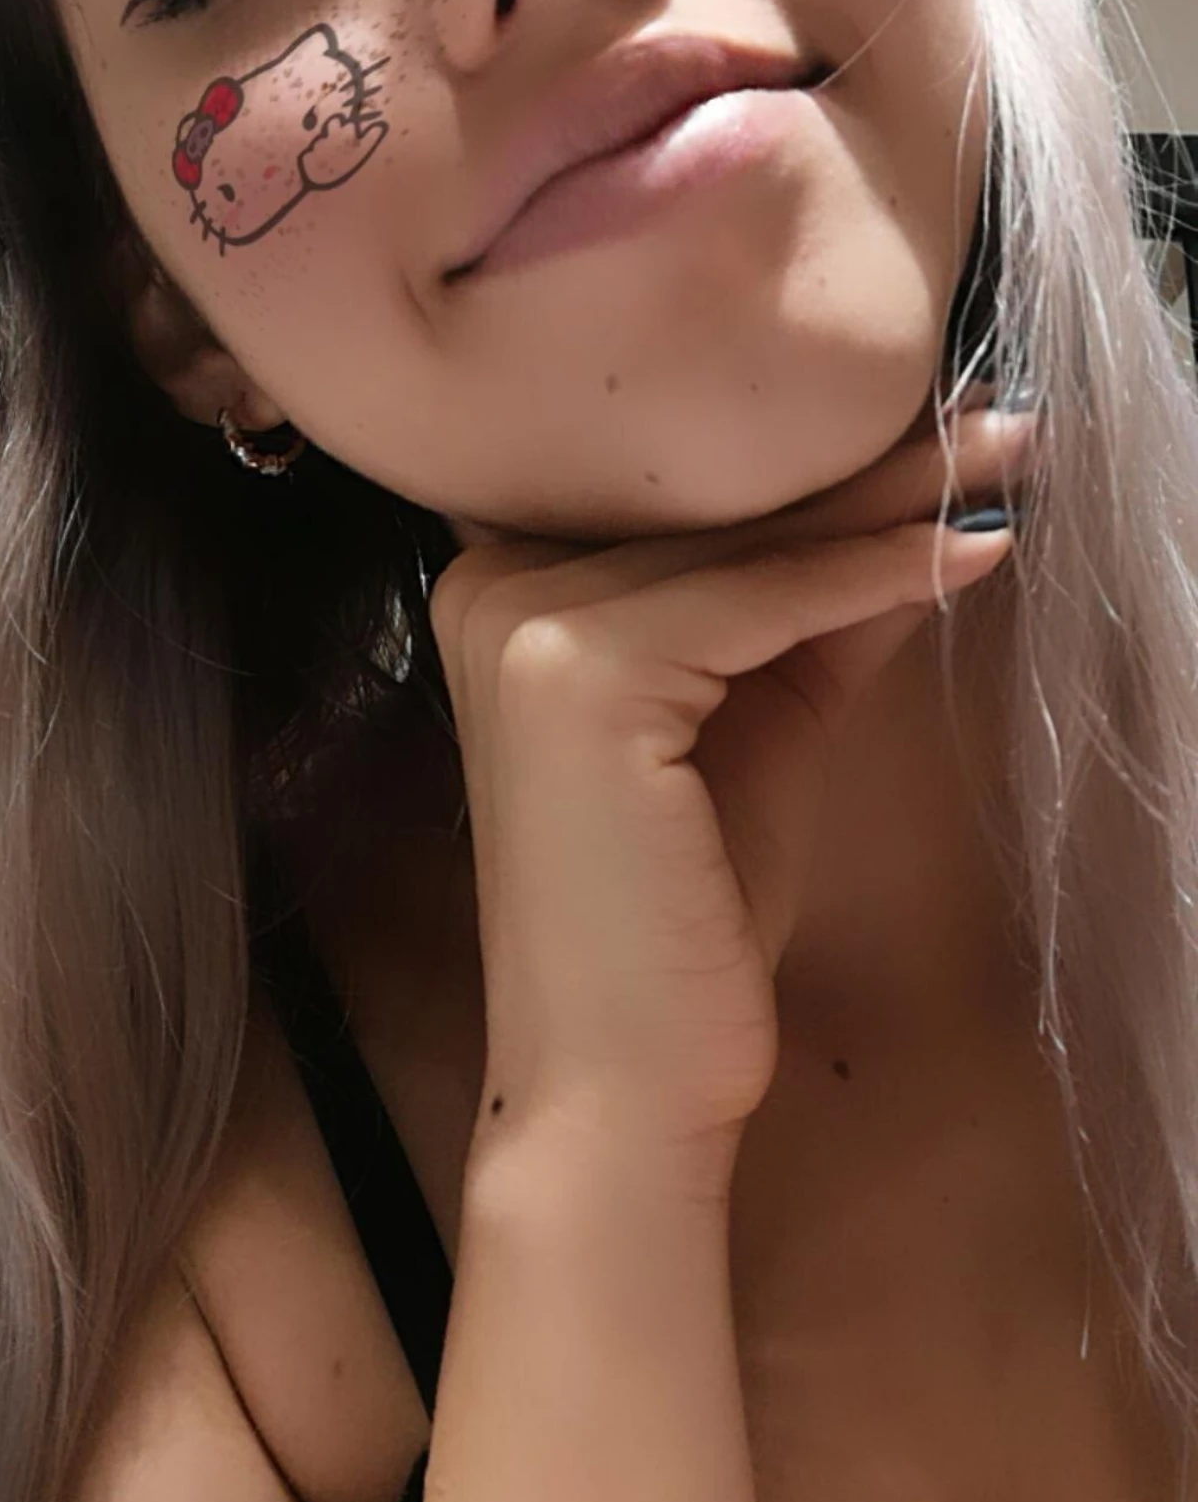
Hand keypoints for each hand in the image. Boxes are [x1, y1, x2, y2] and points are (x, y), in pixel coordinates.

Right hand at [430, 402, 1034, 1189]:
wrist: (629, 1078)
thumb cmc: (688, 922)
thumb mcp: (767, 730)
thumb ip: (820, 618)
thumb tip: (922, 512)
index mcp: (506, 595)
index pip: (696, 513)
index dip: (829, 471)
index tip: (951, 434)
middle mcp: (490, 589)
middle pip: (725, 515)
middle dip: (878, 471)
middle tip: (1006, 423)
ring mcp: (521, 624)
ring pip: (750, 544)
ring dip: (896, 504)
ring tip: (1011, 459)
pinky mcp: (577, 669)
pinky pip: (764, 598)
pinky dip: (877, 574)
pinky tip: (973, 547)